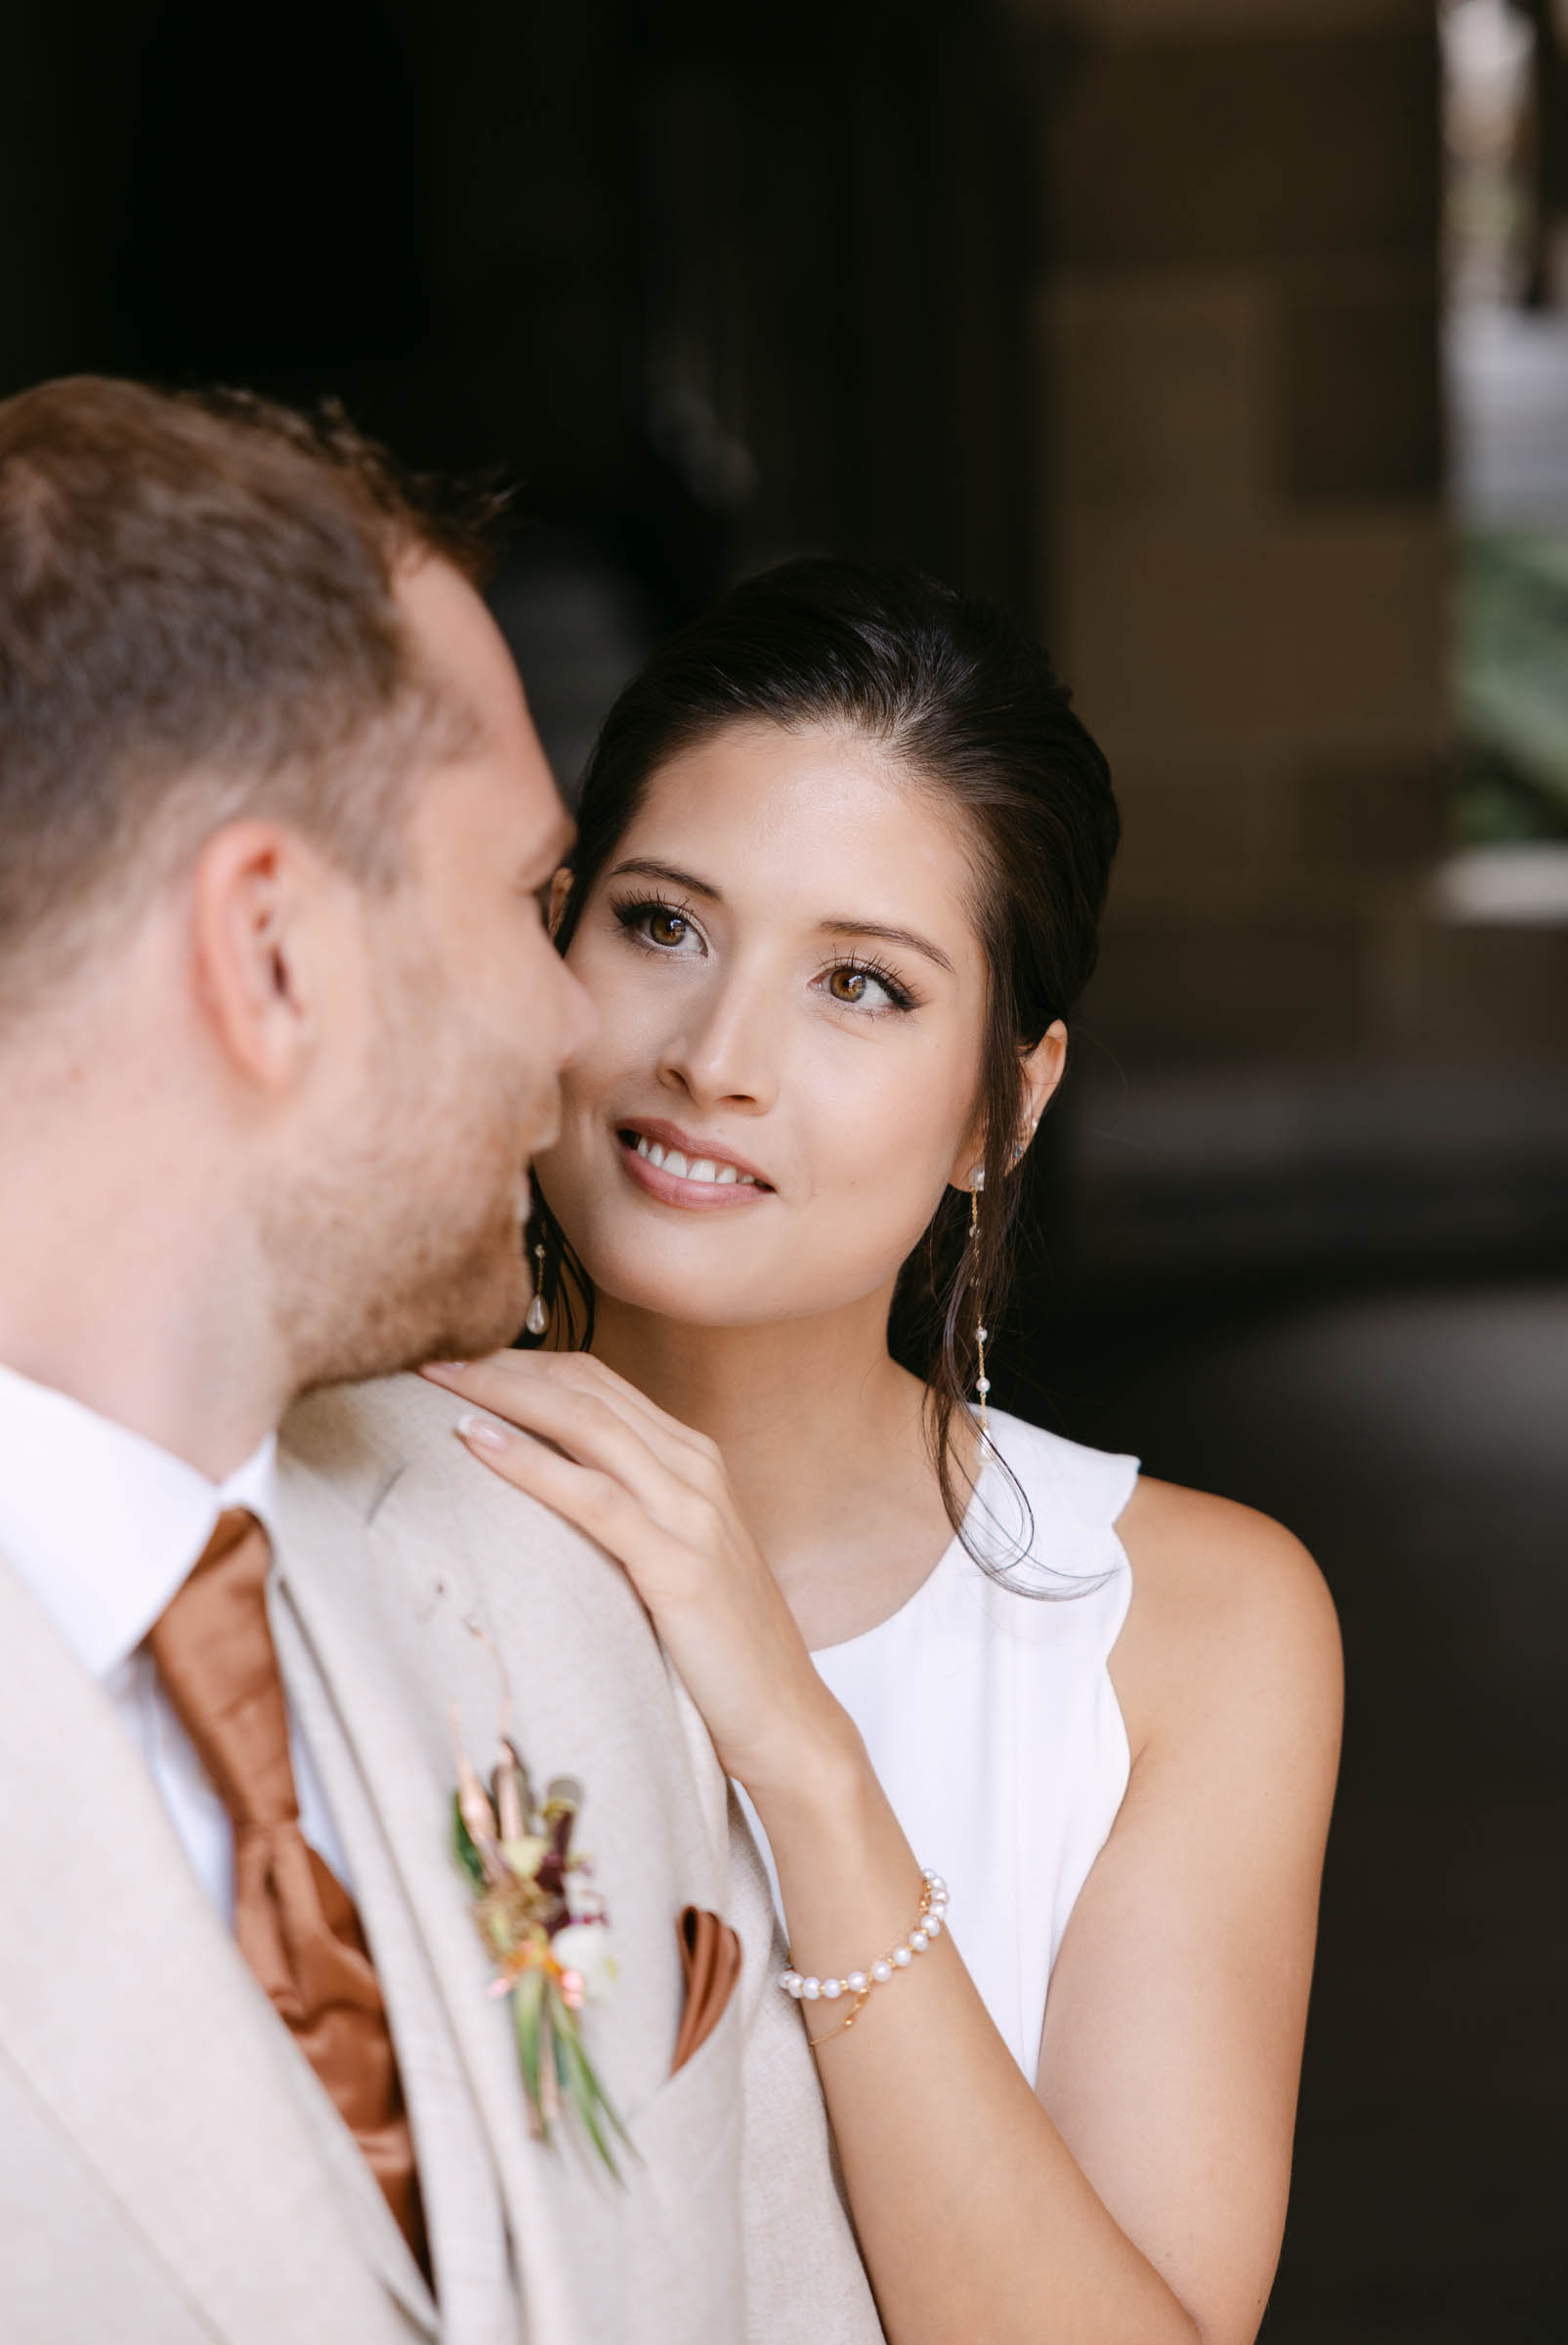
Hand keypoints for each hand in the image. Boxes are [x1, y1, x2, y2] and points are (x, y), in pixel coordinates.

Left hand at [421, 1352, 853, 1796]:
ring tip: (437, 1379)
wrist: (783, 1716)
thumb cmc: (716, 1645)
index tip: (460, 1355)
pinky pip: (593, 1499)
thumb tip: (539, 1496)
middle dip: (502, 1363)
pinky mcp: (678, 1564)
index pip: (597, 1382)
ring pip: (586, 1424)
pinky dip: (529, 1463)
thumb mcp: (669, 1557)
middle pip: (585, 1389)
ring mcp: (692, 1512)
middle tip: (430, 1353)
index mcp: (694, 1459)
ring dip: (503, 1394)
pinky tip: (476, 1442)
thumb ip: (623, 1513)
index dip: (525, 1360)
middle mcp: (695, 1469)